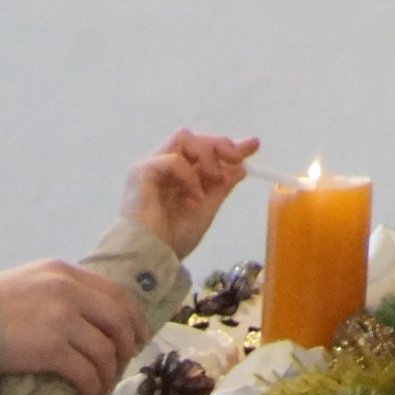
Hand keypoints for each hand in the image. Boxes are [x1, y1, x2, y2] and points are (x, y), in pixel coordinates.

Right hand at [0, 258, 147, 394]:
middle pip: (119, 320)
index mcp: (64, 272)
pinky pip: (87, 372)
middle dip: (127, 348)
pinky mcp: (52, 348)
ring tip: (98, 388)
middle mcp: (68, 290)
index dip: (133, 318)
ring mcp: (61, 318)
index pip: (116, 292)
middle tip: (122, 366)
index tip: (138, 337)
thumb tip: (87, 319)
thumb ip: (58, 293)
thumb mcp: (28, 284)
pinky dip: (92, 388)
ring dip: (108, 375)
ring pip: (106, 351)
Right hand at [122, 130, 259, 257]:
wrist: (151, 256)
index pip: (202, 151)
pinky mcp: (142, 171)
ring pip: (182, 139)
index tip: (253, 145)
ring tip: (215, 178)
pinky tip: (195, 195)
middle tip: (236, 158)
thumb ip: (221, 187)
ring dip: (206, 155)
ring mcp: (151, 167)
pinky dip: (190, 175)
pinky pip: (173, 160)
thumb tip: (241, 168)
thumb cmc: (173, 239)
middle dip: (218, 144)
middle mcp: (163, 166)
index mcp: (176, 175)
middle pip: (192, 138)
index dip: (227, 146)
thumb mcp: (206, 210)